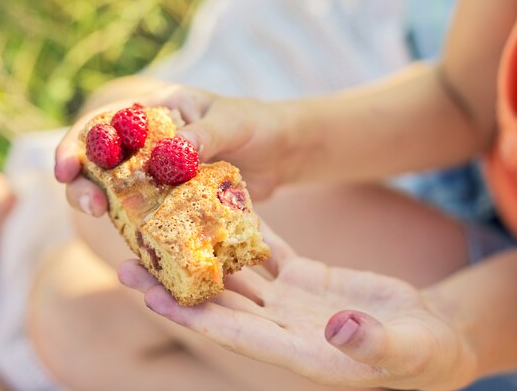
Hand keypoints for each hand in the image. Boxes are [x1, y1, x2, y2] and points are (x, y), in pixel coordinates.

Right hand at [55, 81, 302, 215]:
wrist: (282, 154)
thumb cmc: (258, 126)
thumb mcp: (235, 122)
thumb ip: (205, 133)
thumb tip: (172, 152)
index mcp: (155, 112)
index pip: (103, 124)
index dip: (77, 145)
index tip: (67, 169)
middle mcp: (148, 144)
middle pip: (98, 164)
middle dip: (83, 184)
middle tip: (90, 206)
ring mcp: (158, 175)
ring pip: (117, 193)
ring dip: (106, 208)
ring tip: (106, 223)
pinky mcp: (172, 203)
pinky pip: (147, 217)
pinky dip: (138, 229)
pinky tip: (138, 244)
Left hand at [118, 224, 476, 390]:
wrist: (434, 337)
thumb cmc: (424, 352)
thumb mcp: (406, 349)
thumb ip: (371, 342)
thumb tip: (339, 328)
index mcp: (297, 349)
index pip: (231, 331)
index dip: (189, 315)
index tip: (148, 297)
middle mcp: (281, 325)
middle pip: (216, 300)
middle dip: (172, 283)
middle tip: (127, 260)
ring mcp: (289, 299)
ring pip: (234, 272)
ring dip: (197, 251)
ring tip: (161, 227)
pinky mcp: (303, 277)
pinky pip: (266, 250)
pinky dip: (243, 230)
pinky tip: (217, 207)